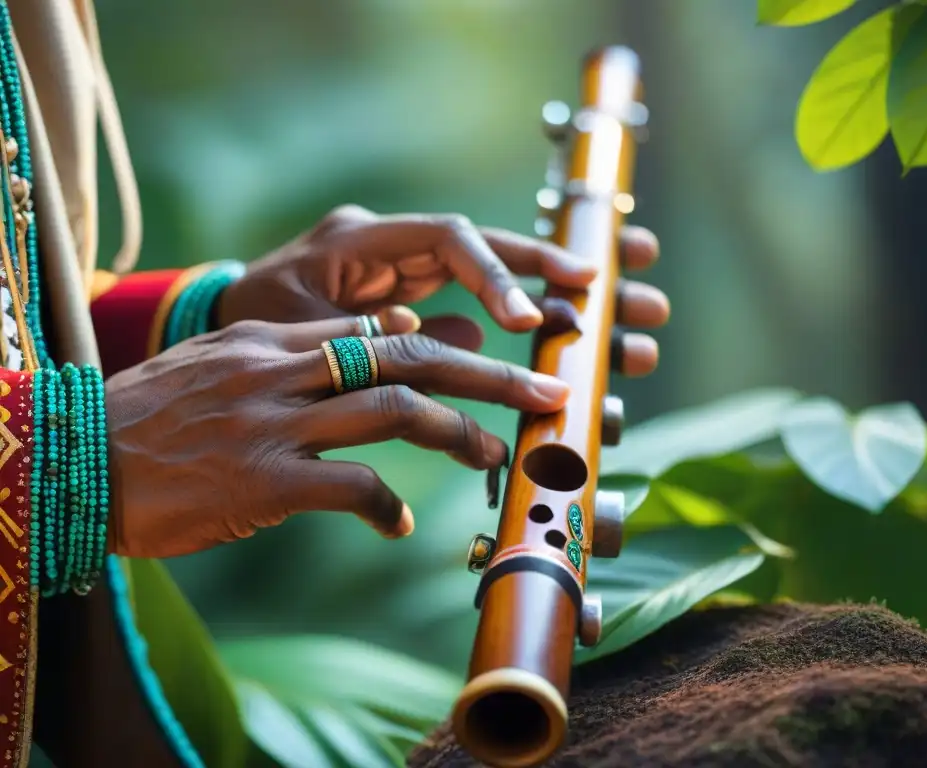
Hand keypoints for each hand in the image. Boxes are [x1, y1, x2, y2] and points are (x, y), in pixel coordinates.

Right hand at [105, 316, 573, 558]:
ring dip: (457, 433)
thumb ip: (304, 347)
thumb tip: (391, 335)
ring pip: (393, 411)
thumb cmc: (153, 416)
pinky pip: (349, 487)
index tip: (500, 360)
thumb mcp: (227, 361)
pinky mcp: (260, 482)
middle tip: (545, 389)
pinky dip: (385, 506)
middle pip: (411, 358)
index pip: (384, 332)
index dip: (453, 343)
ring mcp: (273, 424)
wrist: (71, 459)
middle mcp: (284, 371)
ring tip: (493, 455)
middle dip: (490, 372)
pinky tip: (399, 525)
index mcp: (277, 339)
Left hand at [217, 205, 669, 376]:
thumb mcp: (294, 331)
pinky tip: (570, 336)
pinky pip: (482, 308)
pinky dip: (526, 321)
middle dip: (552, 263)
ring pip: (499, 273)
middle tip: (612, 281)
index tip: (527, 322)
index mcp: (363, 239)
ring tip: (623, 310)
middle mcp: (396, 247)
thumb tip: (445, 339)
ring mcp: (411, 272)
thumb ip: (364, 332)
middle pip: (491, 245)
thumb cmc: (250, 323)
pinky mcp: (419, 298)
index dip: (493, 276)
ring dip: (557, 292)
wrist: (227, 324)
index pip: (446, 240)